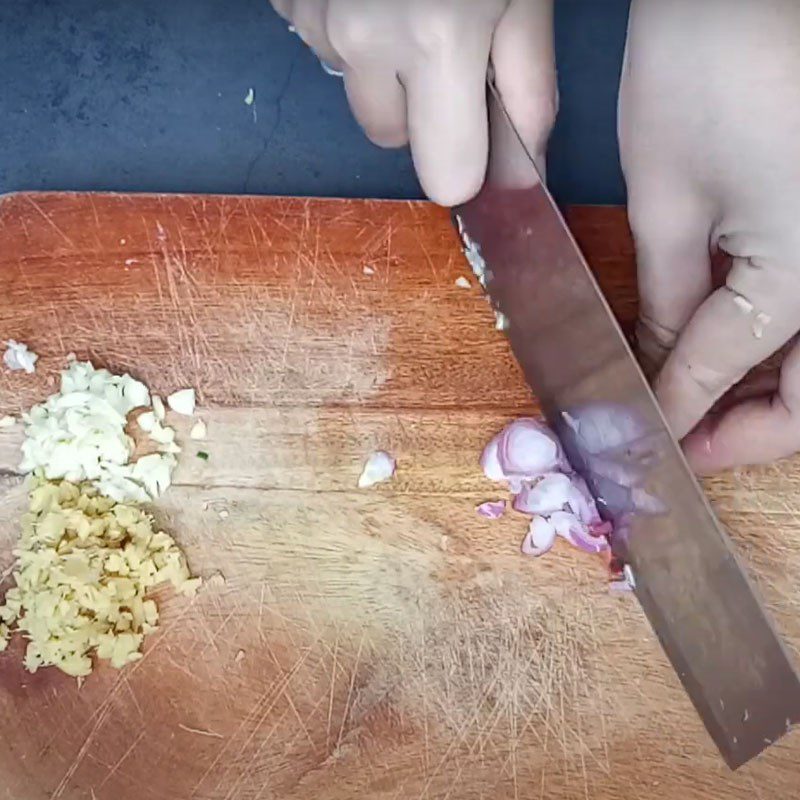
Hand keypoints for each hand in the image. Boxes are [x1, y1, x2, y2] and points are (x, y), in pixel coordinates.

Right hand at [269, 0, 556, 204]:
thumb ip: (528, 83)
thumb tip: (525, 168)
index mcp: (437, 40)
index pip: (446, 178)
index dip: (465, 164)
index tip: (475, 137)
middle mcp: (363, 40)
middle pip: (389, 138)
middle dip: (417, 111)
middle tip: (442, 47)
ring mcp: (315, 17)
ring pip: (351, 89)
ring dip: (376, 65)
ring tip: (402, 3)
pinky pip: (319, 44)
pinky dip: (344, 27)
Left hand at [619, 0, 799, 472]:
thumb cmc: (714, 65)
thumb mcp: (670, 200)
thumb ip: (669, 300)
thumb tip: (658, 368)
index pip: (723, 372)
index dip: (675, 415)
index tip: (636, 442)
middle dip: (744, 427)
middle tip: (683, 441)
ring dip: (766, 391)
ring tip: (699, 403)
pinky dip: (780, 340)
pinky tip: (733, 346)